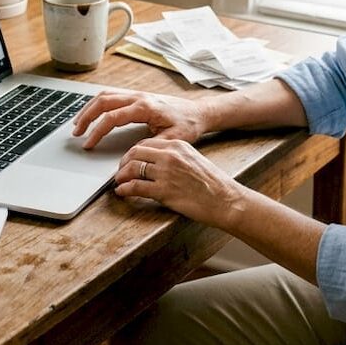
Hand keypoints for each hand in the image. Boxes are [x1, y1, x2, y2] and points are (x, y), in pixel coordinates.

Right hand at [73, 91, 209, 149]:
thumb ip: (152, 146)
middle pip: (103, 102)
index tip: (89, 144)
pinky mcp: (138, 97)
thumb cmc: (188, 125)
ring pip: (105, 95)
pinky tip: (92, 113)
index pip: (112, 118)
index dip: (97, 132)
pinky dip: (98, 104)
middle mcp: (139, 97)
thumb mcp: (173, 140)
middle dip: (86, 117)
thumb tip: (131, 152)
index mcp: (145, 108)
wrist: (199, 112)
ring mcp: (137, 95)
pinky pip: (112, 95)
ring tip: (78, 123)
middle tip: (76, 132)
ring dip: (89, 108)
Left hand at [113, 138, 245, 227]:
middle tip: (120, 172)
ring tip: (119, 183)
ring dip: (121, 176)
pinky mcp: (164, 191)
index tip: (129, 160)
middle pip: (135, 153)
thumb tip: (156, 163)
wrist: (226, 200)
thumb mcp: (194, 159)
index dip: (132, 153)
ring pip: (132, 168)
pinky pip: (135, 187)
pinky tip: (123, 192)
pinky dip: (125, 189)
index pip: (146, 144)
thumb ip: (176, 157)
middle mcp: (170, 156)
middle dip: (123, 163)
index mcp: (178, 145)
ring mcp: (166, 173)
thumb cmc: (214, 184)